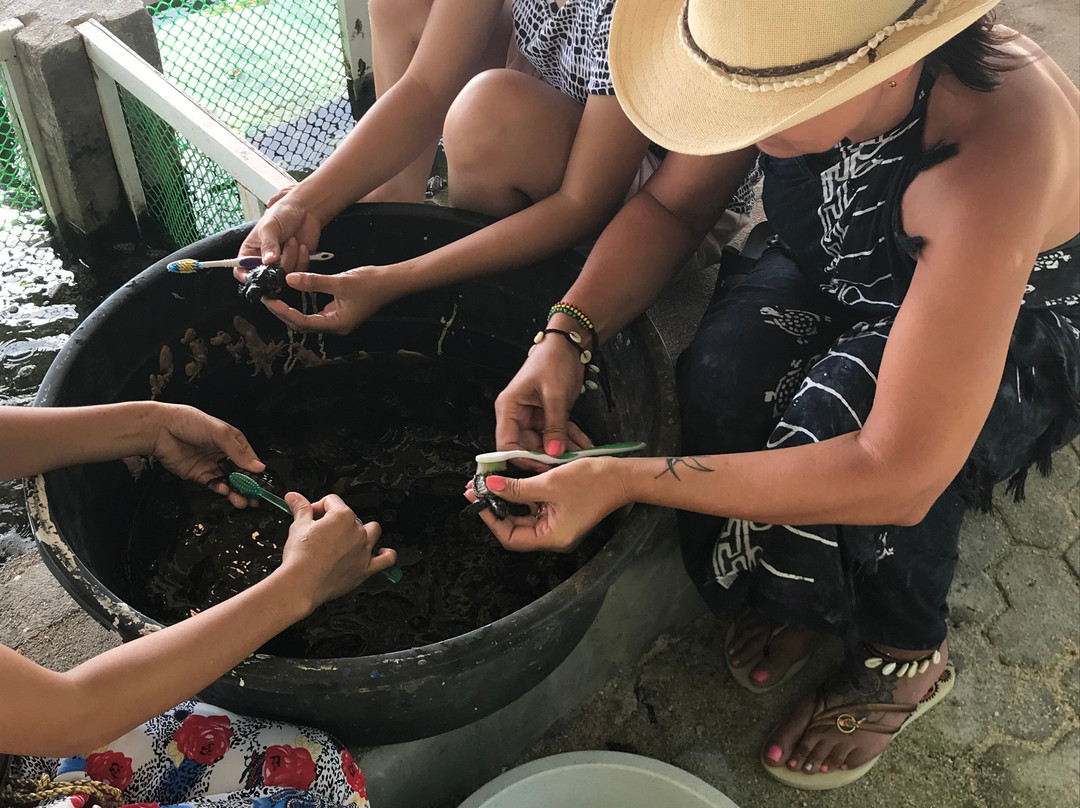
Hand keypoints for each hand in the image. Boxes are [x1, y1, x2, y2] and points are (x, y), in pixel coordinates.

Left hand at [149, 403, 264, 507]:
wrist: (160, 430)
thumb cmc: (188, 422)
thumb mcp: (219, 433)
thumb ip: (239, 452)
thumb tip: (257, 466)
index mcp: (232, 440)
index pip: (249, 458)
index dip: (256, 471)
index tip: (262, 483)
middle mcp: (222, 453)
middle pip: (240, 473)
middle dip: (248, 485)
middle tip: (255, 497)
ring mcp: (211, 464)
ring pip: (228, 481)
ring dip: (236, 491)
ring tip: (242, 500)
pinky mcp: (198, 474)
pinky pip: (213, 484)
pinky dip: (220, 489)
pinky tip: (225, 491)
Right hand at [236, 186, 322, 279]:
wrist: (306, 210)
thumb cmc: (283, 213)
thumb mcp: (270, 226)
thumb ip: (268, 244)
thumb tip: (267, 260)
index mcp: (250, 250)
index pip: (241, 269)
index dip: (245, 276)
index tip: (255, 276)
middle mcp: (264, 260)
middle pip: (265, 277)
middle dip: (276, 266)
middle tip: (281, 251)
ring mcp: (280, 264)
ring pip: (283, 275)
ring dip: (291, 258)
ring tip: (292, 241)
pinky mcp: (296, 265)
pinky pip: (298, 272)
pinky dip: (301, 260)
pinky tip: (301, 246)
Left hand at [262, 266, 401, 334]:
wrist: (393, 281)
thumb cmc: (372, 284)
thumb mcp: (340, 281)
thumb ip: (314, 282)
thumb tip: (289, 279)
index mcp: (336, 324)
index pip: (302, 322)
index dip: (283, 311)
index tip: (269, 300)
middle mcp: (335, 326)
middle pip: (302, 324)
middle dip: (283, 312)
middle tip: (267, 298)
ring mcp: (338, 319)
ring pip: (308, 319)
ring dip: (291, 310)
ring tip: (275, 297)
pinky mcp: (340, 312)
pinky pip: (316, 311)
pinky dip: (302, 304)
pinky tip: (294, 295)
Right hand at [278, 492, 396, 605]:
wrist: (302, 583)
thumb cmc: (301, 557)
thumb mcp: (298, 526)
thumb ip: (300, 508)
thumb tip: (294, 497)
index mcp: (342, 517)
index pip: (332, 502)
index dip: (318, 507)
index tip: (310, 515)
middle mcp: (357, 531)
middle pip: (350, 517)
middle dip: (335, 522)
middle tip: (320, 532)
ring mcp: (363, 550)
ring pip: (372, 532)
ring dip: (363, 532)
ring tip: (347, 538)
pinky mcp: (366, 568)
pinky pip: (387, 559)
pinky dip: (386, 554)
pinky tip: (381, 552)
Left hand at [463, 458, 627, 551]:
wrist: (621, 476)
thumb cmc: (593, 483)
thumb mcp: (549, 483)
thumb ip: (517, 487)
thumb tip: (490, 486)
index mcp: (552, 537)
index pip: (511, 537)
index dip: (491, 519)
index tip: (477, 500)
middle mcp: (553, 536)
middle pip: (515, 527)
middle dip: (496, 507)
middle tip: (478, 489)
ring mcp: (557, 525)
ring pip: (524, 516)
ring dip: (508, 500)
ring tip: (491, 483)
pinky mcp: (561, 512)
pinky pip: (536, 507)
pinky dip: (522, 496)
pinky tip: (511, 482)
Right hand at [494, 337, 592, 470]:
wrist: (567, 346)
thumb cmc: (553, 360)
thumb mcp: (555, 394)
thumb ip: (554, 426)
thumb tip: (553, 453)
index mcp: (509, 408)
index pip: (506, 444)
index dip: (521, 459)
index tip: (541, 467)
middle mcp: (518, 415)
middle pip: (527, 447)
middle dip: (548, 456)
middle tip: (567, 464)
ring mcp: (533, 417)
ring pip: (545, 444)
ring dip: (563, 450)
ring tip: (580, 456)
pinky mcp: (548, 417)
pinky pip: (557, 435)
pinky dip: (570, 440)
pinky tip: (583, 446)